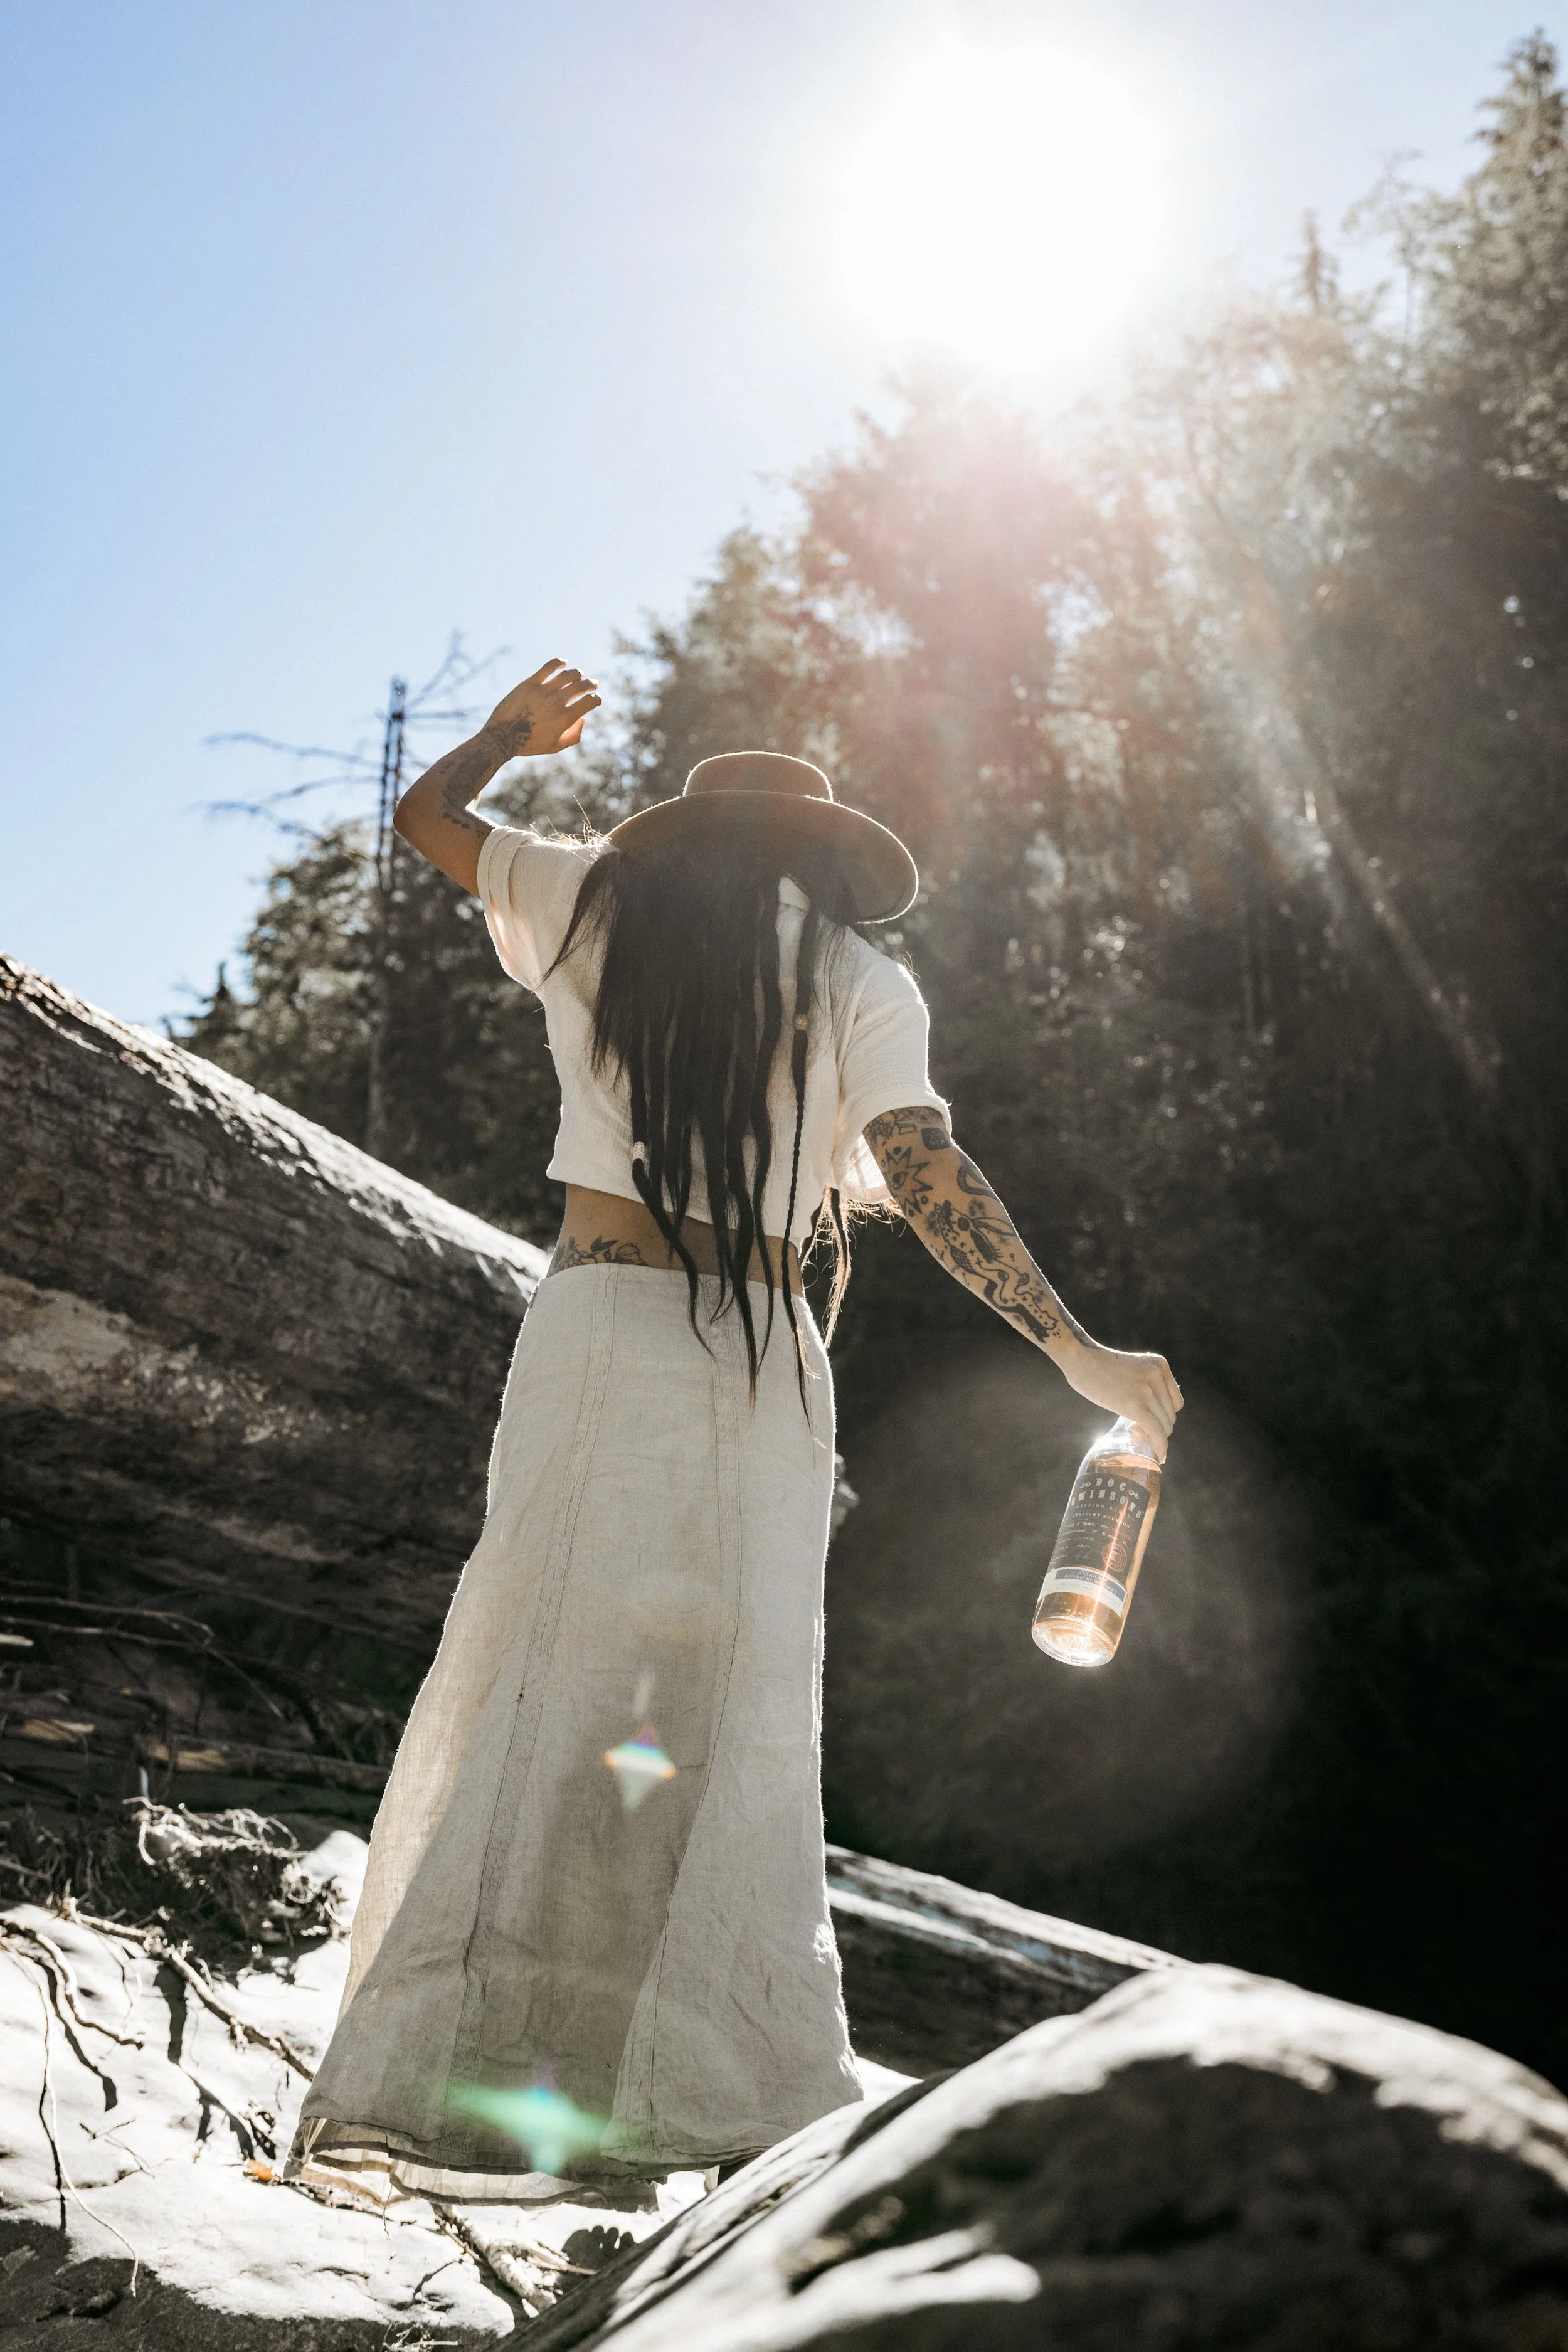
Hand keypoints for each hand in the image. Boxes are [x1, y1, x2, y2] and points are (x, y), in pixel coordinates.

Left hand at [482, 658, 600, 759]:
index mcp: (565, 718)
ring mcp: (543, 691)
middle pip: (581, 686)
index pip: (590, 702)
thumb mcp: (555, 747)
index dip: (597, 699)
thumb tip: (583, 719)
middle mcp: (557, 702)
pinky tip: (564, 663)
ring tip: (580, 675)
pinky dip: (559, 663)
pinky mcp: (530, 683)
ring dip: (578, 674)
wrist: (503, 736)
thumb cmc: (530, 744)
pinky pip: (548, 668)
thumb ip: (574, 736)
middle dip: (591, 684)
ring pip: (567, 675)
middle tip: (593, 684)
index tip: (597, 699)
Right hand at [1062, 1342, 1182, 1460]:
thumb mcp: (1133, 1368)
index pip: (1175, 1402)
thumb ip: (1146, 1383)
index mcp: (1160, 1365)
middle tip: (1139, 1435)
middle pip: (1170, 1415)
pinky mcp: (1135, 1404)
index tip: (1150, 1425)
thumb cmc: (1098, 1365)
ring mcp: (1147, 1390)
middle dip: (1157, 1429)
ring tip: (1138, 1440)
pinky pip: (1156, 1431)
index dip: (1164, 1417)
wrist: (1079, 1358)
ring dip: (1154, 1438)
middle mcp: (1158, 1375)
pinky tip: (1159, 1456)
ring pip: (1164, 1425)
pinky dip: (1160, 1447)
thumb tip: (1150, 1412)